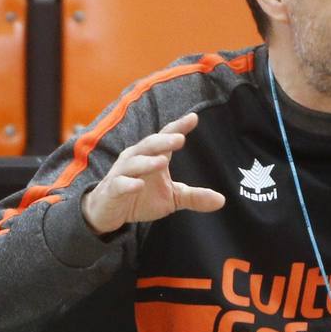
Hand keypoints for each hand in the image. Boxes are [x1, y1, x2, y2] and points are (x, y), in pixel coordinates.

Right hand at [82, 113, 225, 234]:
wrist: (108, 213)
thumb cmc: (140, 197)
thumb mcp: (171, 198)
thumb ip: (195, 197)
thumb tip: (222, 200)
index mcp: (151, 156)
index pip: (166, 138)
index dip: (178, 127)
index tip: (193, 118)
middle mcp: (136, 159)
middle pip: (149, 145)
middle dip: (163, 141)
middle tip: (180, 138)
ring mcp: (122, 174)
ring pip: (134, 163)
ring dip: (147, 161)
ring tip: (162, 161)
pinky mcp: (112, 190)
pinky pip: (119, 184)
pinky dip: (128, 183)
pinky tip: (137, 184)